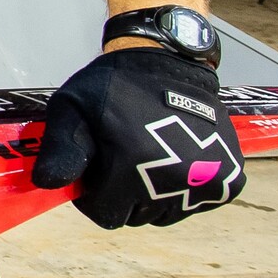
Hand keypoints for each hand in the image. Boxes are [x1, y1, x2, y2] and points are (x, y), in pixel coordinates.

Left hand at [30, 48, 241, 227]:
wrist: (167, 61)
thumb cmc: (113, 86)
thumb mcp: (72, 110)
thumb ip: (60, 150)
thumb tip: (49, 184)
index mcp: (136, 163)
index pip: (105, 214)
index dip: (93, 193)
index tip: (97, 166)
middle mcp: (177, 176)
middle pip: (136, 216)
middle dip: (121, 193)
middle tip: (122, 156)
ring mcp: (208, 180)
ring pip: (164, 214)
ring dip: (152, 194)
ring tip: (147, 153)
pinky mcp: (228, 179)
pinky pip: (193, 204)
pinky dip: (180, 189)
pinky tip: (172, 157)